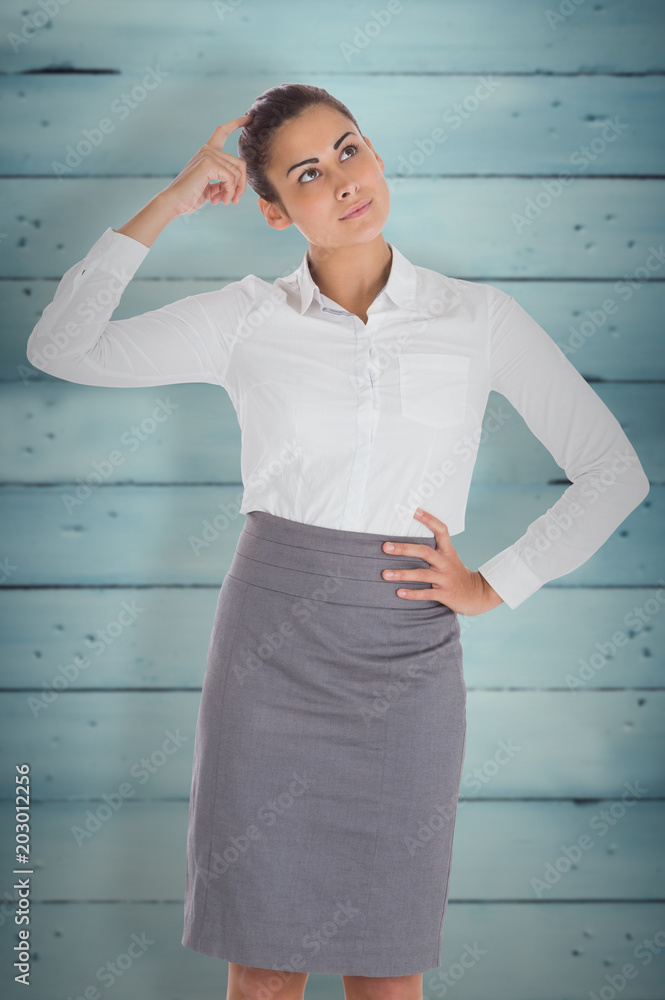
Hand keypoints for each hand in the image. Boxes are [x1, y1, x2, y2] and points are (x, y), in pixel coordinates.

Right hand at [158, 114, 253, 215]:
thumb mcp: (211, 188)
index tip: (249, 117)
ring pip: (238, 172)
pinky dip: (229, 192)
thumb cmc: (190, 197)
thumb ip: (223, 182)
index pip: (222, 132)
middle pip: (240, 163)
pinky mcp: (208, 163)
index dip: (236, 123)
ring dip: (235, 191)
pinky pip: (231, 178)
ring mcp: (208, 154)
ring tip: (225, 201)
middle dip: (241, 185)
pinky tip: (221, 200)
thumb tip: (237, 184)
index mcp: (207, 152)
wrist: (174, 202)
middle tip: (233, 200)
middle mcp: (208, 149)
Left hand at [381, 507, 503, 615]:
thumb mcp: (449, 558)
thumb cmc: (456, 573)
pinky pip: (426, 594)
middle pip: (425, 552)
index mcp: (448, 551)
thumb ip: (434, 549)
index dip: (428, 519)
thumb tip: (407, 538)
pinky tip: (399, 592)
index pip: (441, 530)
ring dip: (402, 574)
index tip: (413, 511)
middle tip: (385, 546)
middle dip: (404, 549)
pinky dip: (412, 593)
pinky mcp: (445, 594)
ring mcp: (446, 578)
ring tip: (385, 574)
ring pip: (422, 574)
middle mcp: (446, 563)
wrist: (476, 595)